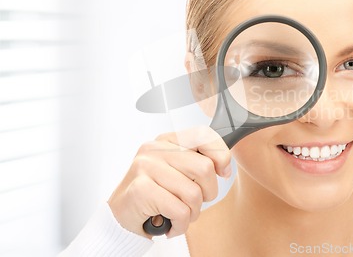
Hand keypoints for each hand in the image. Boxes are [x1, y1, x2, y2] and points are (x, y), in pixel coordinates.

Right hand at [108, 126, 231, 237]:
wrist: (121, 216)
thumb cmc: (155, 194)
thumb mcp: (177, 171)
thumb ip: (198, 161)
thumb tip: (224, 166)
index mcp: (167, 140)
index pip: (203, 135)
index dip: (221, 154)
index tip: (222, 172)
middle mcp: (154, 149)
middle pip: (204, 168)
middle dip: (207, 193)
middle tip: (194, 202)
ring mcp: (145, 167)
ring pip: (194, 193)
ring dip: (192, 212)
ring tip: (179, 214)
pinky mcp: (141, 189)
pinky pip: (179, 210)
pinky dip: (181, 224)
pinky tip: (171, 224)